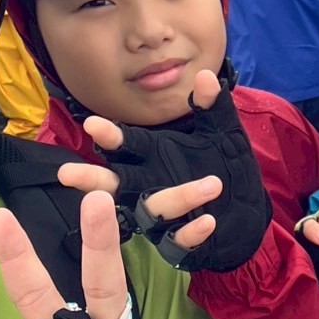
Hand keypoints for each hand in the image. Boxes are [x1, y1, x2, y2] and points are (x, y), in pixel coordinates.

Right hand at [57, 70, 271, 272]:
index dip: (109, 137)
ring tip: (211, 186)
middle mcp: (150, 186)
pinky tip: (208, 221)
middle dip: (93, 179)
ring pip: (152, 212)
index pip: (126, 145)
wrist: (249, 210)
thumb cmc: (225, 166)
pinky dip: (192, 231)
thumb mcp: (222, 132)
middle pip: (116, 184)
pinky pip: (178, 241)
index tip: (91, 125)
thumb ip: (211, 106)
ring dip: (177, 199)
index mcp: (153, 157)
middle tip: (69, 173)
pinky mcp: (181, 241)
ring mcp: (163, 217)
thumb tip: (206, 77)